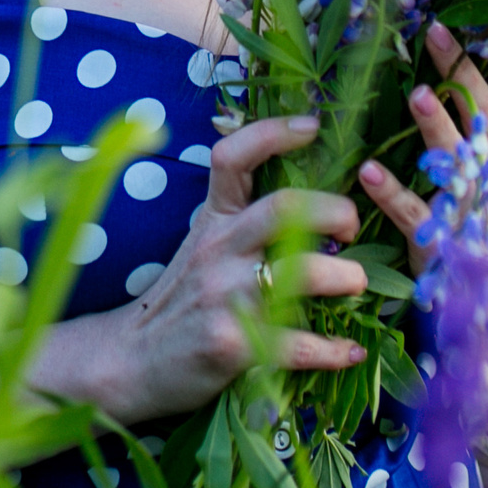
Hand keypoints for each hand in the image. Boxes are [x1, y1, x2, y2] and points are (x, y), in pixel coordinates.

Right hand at [86, 114, 369, 421]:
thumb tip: (306, 200)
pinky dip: (333, 349)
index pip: (233, 157)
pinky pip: (296, 345)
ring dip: (344, 276)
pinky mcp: (231, 346)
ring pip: (300, 273)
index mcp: (214, 220)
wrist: (130, 361)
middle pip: (285, 209)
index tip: (312, 126)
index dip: (273, 133)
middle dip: (335, 211)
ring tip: (356, 283)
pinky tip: (350, 350)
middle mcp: (219, 250)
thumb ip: (241, 221)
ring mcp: (224, 297)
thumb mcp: (201, 246)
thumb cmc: (180, 299)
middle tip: (352, 228)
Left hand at [355, 22, 487, 274]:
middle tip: (436, 34)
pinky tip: (367, 169)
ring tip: (416, 96)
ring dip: (434, 126)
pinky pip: (414, 213)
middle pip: (480, 115)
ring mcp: (468, 205)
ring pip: (452, 158)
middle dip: (460, 74)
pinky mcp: (439, 240)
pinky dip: (391, 192)